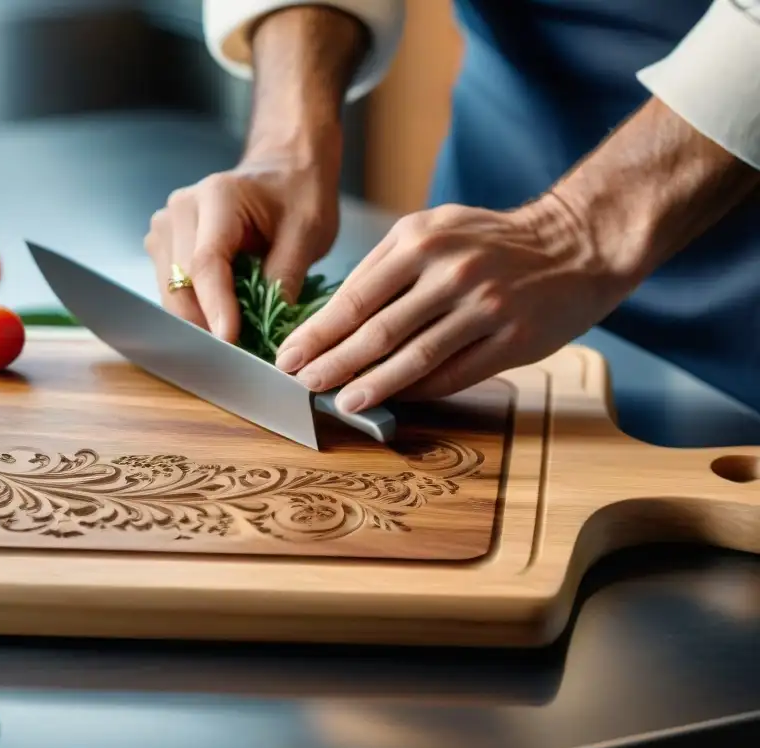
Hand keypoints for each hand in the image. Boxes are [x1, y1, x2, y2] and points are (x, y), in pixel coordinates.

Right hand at [143, 154, 338, 343]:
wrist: (284, 170)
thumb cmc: (297, 196)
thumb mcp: (308, 233)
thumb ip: (286, 277)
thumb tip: (271, 328)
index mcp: (218, 196)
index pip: (206, 262)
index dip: (216, 306)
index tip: (231, 341)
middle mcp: (181, 209)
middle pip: (181, 281)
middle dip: (206, 322)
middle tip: (239, 355)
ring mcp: (167, 226)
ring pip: (171, 290)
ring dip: (198, 320)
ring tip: (234, 340)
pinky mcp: (164, 245)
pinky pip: (172, 288)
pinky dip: (194, 310)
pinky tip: (221, 320)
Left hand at [274, 199, 635, 411]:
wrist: (573, 244)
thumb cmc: (489, 241)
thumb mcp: (432, 230)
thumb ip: (385, 268)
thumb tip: (335, 319)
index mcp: (420, 240)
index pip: (355, 296)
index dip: (317, 332)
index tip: (289, 356)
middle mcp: (450, 271)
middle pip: (376, 330)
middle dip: (332, 363)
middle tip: (302, 385)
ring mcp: (484, 306)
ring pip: (414, 357)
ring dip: (371, 385)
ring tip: (341, 402)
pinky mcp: (512, 339)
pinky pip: (454, 373)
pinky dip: (419, 390)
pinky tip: (394, 400)